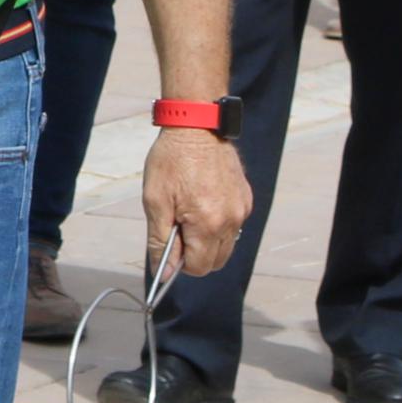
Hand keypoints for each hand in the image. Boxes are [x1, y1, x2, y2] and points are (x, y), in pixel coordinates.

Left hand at [143, 128, 251, 281]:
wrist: (196, 128)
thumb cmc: (171, 162)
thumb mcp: (155, 202)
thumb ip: (160, 242)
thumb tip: (162, 274)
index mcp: (208, 224)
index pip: (199, 267)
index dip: (179, 264)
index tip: (168, 246)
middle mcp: (232, 221)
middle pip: (216, 261)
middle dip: (195, 255)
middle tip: (176, 229)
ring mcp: (242, 210)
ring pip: (226, 244)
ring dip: (207, 240)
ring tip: (187, 213)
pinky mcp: (246, 198)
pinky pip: (234, 225)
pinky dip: (218, 224)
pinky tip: (201, 201)